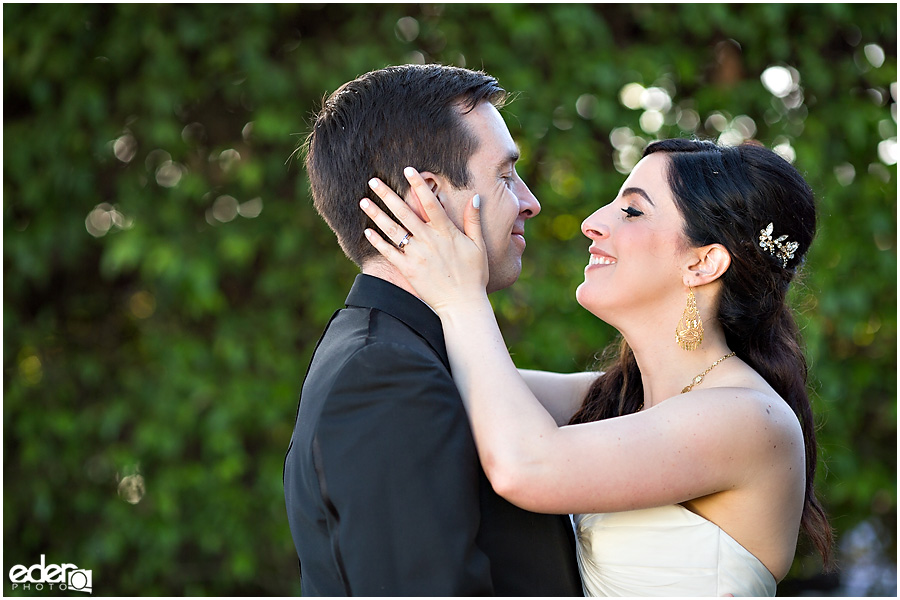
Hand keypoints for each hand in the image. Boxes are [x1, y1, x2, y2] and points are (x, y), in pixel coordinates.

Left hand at [360, 167, 488, 312]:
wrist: (463, 305)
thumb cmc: (474, 276)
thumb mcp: (478, 246)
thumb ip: (473, 221)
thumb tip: (475, 198)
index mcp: (446, 233)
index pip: (430, 203)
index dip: (418, 185)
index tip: (408, 170)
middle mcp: (429, 241)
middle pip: (405, 212)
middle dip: (388, 195)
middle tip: (373, 181)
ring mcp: (417, 255)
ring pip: (393, 230)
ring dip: (377, 214)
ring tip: (363, 201)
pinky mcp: (408, 270)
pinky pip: (389, 253)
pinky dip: (378, 242)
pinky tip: (367, 230)